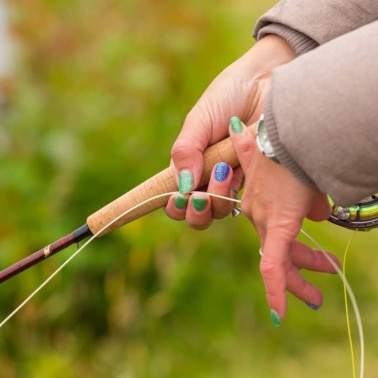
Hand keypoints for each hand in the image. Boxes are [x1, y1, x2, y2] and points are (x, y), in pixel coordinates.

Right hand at [165, 35, 295, 227]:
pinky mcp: (255, 180)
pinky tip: (236, 171)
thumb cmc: (227, 96)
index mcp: (190, 165)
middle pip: (197, 214)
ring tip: (223, 170)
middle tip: (199, 196)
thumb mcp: (198, 120)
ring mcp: (232, 180)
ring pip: (220, 211)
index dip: (174, 207)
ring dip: (217, 199)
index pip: (175, 198)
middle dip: (195, 211)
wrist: (266, 82)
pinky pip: (244, 201)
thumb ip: (185, 151)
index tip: (177, 199)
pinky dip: (236, 192)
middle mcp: (208, 177)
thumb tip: (183, 187)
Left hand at [230, 118, 339, 324]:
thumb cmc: (296, 145)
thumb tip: (317, 213)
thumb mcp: (301, 173)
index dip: (291, 246)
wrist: (292, 132)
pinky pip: (273, 263)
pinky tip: (279, 314)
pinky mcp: (277, 223)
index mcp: (259, 198)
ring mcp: (264, 218)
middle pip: (274, 248)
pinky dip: (277, 289)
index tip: (310, 255)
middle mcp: (256, 210)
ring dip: (298, 280)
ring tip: (316, 296)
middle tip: (320, 278)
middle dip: (301, 266)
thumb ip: (304, 193)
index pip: (270, 230)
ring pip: (277, 259)